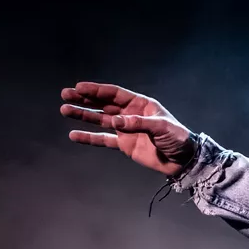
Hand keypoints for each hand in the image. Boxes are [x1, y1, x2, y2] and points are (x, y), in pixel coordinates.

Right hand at [60, 82, 195, 175]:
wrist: (183, 160)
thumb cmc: (177, 138)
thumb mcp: (161, 127)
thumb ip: (138, 123)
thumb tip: (115, 121)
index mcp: (140, 104)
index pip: (114, 94)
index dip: (96, 90)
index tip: (78, 87)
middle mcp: (130, 114)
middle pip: (103, 104)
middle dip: (84, 99)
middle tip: (65, 95)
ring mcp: (126, 129)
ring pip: (100, 119)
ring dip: (83, 115)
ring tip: (64, 110)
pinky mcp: (124, 144)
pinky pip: (103, 139)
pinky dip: (89, 138)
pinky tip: (74, 135)